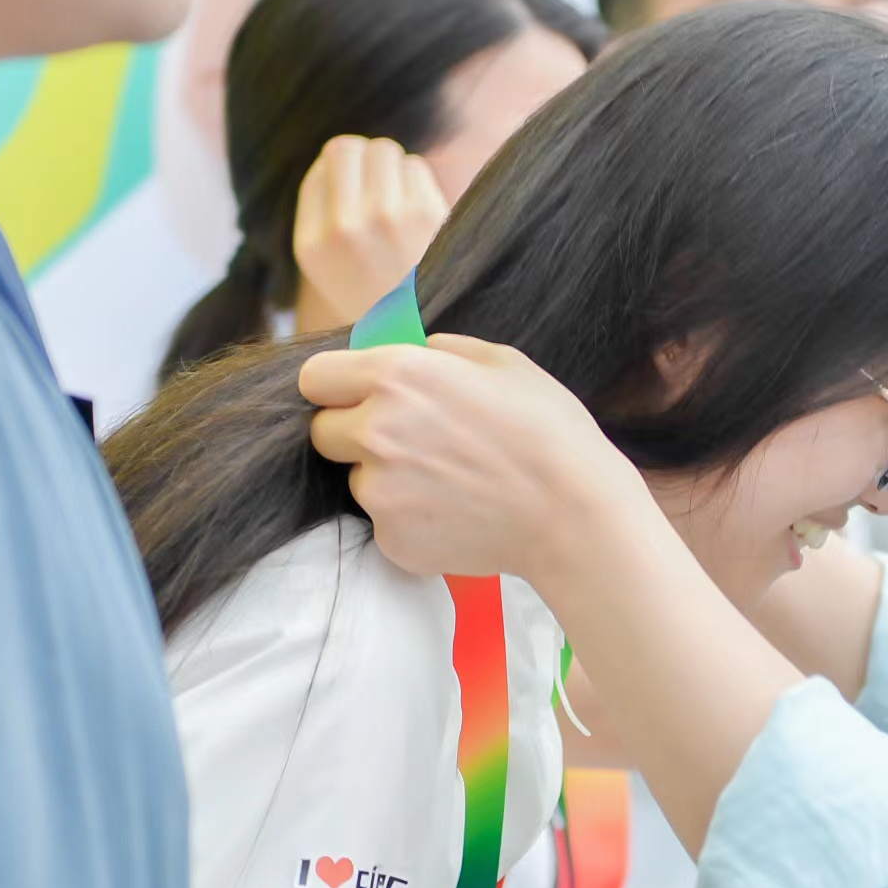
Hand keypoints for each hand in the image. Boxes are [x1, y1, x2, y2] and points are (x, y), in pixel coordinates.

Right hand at [290, 135, 450, 332]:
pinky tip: (419, 215)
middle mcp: (343, 227)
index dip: (341, 172)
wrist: (422, 335)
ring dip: (392, 169)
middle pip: (348, 148)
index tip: (356, 191)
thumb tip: (341, 152)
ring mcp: (385, 217)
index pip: (320, 168)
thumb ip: (324, 212)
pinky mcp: (424, 213)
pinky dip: (417, 182)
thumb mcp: (327, 267)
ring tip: (399, 204)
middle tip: (379, 186)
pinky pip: (415, 167)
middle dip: (364, 159)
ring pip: (383, 151)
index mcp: (311, 244)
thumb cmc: (377, 298)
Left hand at [301, 335, 650, 583]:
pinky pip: (383, 521)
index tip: (357, 395)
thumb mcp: (501, 362)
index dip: (336, 386)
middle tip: (409, 440)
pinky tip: (455, 510)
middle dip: (354, 432)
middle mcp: (375, 431)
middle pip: (323, 431)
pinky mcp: (391, 538)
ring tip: (446, 479)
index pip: (313, 377)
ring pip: (355, 478)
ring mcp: (379, 490)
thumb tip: (411, 350)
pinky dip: (408, 517)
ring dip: (385, 477)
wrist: (574, 515)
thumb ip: (439, 350)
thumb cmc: (548, 431)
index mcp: (396, 377)